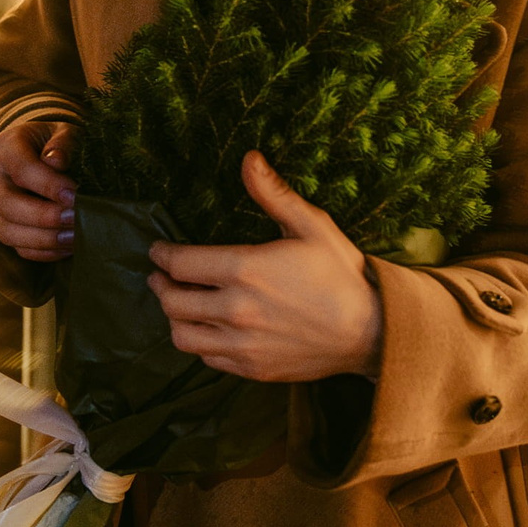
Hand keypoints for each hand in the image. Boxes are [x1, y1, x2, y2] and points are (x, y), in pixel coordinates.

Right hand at [0, 120, 77, 261]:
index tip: (73, 194)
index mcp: (6, 147)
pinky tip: (69, 247)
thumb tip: (57, 161)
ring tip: (74, 238)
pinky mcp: (7, 226)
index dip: (46, 184)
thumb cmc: (57, 141)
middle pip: (8, 204)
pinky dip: (43, 252)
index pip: (20, 168)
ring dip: (42, 239)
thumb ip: (63, 142)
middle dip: (44, 216)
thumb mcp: (64, 131)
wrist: (44, 152)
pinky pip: (18, 248)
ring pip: (7, 231)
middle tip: (75, 219)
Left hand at [147, 151, 381, 382]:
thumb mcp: (312, 225)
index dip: (162, 254)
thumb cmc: (341, 274)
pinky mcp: (252, 368)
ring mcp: (242, 344)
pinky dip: (198, 342)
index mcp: (245, 270)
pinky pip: (207, 358)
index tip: (157, 250)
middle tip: (160, 275)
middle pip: (173, 301)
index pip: (181, 264)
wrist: (370, 332)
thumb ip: (274, 194)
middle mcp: (236, 310)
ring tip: (177, 304)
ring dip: (173, 318)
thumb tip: (248, 158)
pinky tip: (206, 329)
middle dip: (160, 285)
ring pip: (182, 335)